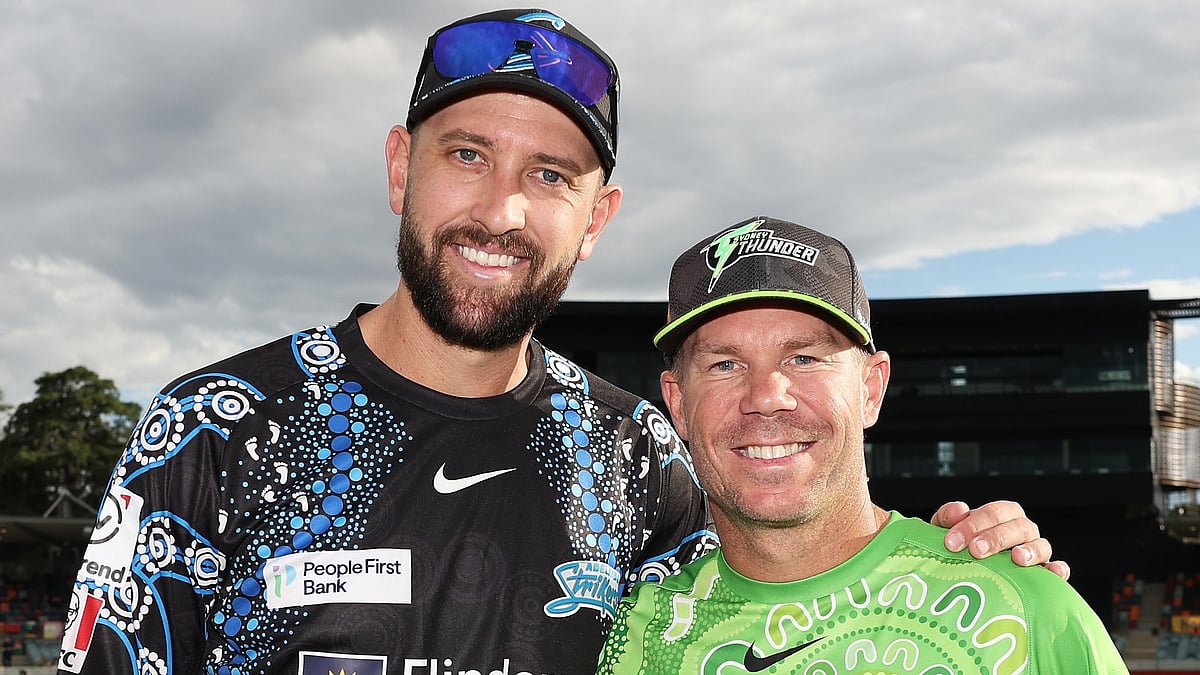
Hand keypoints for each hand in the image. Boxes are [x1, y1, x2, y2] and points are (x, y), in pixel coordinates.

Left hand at [932, 500, 1070, 580]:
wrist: (964, 575)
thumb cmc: (959, 549)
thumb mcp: (946, 531)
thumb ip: (947, 517)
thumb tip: (959, 509)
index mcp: (1002, 515)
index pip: (993, 513)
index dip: (973, 524)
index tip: (952, 541)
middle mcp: (1022, 530)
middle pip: (1017, 527)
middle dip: (996, 538)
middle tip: (976, 550)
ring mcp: (1036, 551)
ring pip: (1041, 545)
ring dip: (1030, 550)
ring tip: (1016, 558)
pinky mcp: (1045, 574)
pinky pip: (1058, 570)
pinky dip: (1059, 569)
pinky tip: (1053, 571)